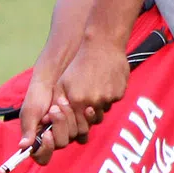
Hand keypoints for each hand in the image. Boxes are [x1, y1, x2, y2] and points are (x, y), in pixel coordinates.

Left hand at [48, 31, 128, 149]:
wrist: (102, 45)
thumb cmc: (78, 64)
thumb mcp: (63, 82)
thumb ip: (59, 102)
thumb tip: (54, 119)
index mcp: (77, 101)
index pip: (79, 127)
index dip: (78, 123)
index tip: (76, 115)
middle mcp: (93, 103)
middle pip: (93, 122)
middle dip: (89, 116)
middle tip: (87, 104)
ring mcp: (108, 98)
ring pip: (103, 111)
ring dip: (99, 105)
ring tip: (95, 88)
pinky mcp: (119, 94)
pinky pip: (113, 101)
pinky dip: (109, 95)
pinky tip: (105, 82)